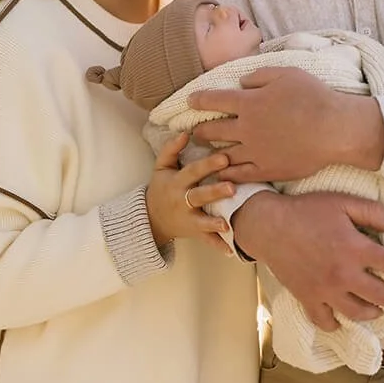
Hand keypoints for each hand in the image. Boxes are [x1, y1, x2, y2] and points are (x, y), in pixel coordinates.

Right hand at [145, 134, 235, 251]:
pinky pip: (206, 241)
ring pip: (202, 221)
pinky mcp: (193, 233)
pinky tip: (231, 250)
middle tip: (232, 187)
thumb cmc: (161, 188)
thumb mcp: (161, 167)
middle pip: (199, 196)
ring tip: (227, 224)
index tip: (225, 157)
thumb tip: (185, 132)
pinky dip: (218, 246)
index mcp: (176, 182)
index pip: (193, 171)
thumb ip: (171, 149)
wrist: (151, 219)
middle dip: (215, 192)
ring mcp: (188, 219)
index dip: (208, 164)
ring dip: (214, 223)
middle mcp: (182, 201)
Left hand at [189, 67, 383, 181]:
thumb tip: (242, 82)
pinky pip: (240, 174)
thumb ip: (259, 76)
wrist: (334, 129)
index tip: (190, 101)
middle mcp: (246, 129)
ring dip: (210, 153)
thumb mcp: (286, 74)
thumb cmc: (313, 97)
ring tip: (204, 154)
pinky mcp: (267, 169)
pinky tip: (221, 174)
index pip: (214, 101)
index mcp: (249, 103)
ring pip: (223, 155)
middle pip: (213, 131)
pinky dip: (227, 174)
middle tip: (192, 132)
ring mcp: (255, 152)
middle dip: (199, 130)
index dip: (199, 100)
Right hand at [233, 190, 383, 329]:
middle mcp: (342, 275)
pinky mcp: (308, 299)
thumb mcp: (342, 202)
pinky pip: (327, 322)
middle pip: (382, 296)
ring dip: (375, 310)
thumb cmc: (306, 211)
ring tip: (379, 304)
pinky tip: (344, 316)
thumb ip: (373, 213)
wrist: (268, 225)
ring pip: (359, 314)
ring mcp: (325, 291)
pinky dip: (338, 323)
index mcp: (354, 249)